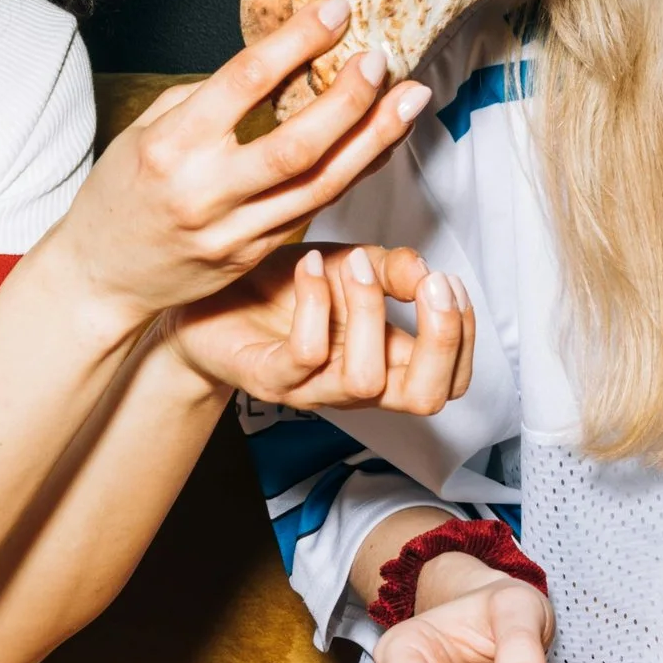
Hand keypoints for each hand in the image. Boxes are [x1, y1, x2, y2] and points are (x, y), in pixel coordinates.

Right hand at [55, 4, 431, 336]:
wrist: (102, 277)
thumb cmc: (121, 192)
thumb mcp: (144, 130)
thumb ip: (207, 99)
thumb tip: (274, 64)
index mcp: (172, 146)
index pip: (245, 82)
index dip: (297, 42)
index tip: (335, 11)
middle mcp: (205, 191)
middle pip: (297, 145)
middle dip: (349, 99)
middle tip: (381, 61)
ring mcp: (234, 231)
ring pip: (320, 185)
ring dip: (374, 140)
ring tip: (410, 100)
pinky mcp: (254, 255)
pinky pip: (315, 209)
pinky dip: (354, 172)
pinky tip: (381, 142)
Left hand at [170, 242, 474, 413]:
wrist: (201, 304)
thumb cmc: (276, 291)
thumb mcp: (344, 266)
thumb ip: (389, 268)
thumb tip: (425, 270)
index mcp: (382, 359)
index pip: (449, 381)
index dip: (462, 339)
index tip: (448, 283)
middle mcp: (353, 381)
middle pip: (425, 398)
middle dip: (441, 340)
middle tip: (431, 286)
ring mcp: (310, 386)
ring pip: (366, 378)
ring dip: (370, 311)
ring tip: (354, 265)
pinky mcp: (267, 378)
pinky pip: (306, 356)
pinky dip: (316, 303)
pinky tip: (311, 266)